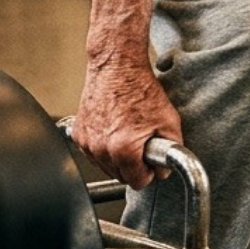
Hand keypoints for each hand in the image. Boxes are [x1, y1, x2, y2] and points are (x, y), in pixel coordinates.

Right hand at [68, 58, 183, 189]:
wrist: (117, 66)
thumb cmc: (140, 89)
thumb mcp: (169, 121)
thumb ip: (172, 151)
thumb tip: (164, 169)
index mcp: (123, 149)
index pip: (137, 182)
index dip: (148, 173)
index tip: (150, 162)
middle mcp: (100, 148)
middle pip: (119, 176)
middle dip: (132, 166)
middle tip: (141, 144)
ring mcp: (86, 142)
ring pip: (104, 166)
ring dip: (116, 157)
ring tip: (127, 134)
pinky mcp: (77, 134)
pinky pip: (92, 153)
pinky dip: (102, 147)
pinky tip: (113, 130)